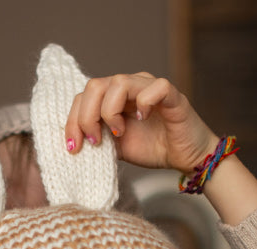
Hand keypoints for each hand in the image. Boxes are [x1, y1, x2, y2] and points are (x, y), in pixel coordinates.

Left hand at [65, 72, 218, 173]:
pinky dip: (144, 104)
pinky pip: (155, 88)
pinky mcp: (171, 95)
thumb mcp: (115, 147)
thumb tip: (71, 143)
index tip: (73, 148)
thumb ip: (96, 139)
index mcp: (113, 97)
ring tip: (118, 133)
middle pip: (94, 85)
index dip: (73, 121)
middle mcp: (130, 87)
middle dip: (86, 117)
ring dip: (110, 111)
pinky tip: (143, 119)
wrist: (185, 157)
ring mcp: (150, 88)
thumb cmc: (153, 148)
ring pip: (119, 82)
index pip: (83, 97)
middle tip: (94, 141)